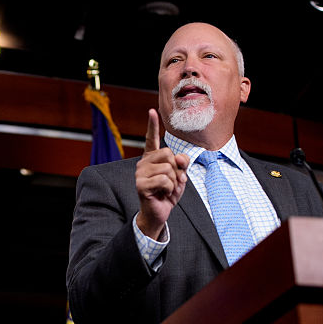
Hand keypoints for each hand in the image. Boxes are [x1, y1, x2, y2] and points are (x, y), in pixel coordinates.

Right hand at [134, 109, 188, 239]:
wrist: (158, 212)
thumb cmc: (168, 192)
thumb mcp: (180, 175)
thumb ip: (182, 163)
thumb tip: (178, 157)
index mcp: (152, 158)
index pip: (151, 139)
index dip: (152, 125)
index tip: (152, 111)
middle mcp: (143, 163)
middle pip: (168, 153)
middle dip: (177, 169)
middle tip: (172, 181)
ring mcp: (140, 173)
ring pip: (168, 168)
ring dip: (174, 181)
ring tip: (167, 189)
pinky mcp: (140, 184)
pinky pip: (164, 180)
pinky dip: (170, 189)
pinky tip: (163, 194)